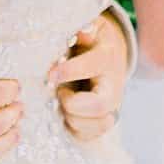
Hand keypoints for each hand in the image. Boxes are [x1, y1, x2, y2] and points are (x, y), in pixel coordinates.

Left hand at [48, 14, 126, 142]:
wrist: (107, 54)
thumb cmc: (88, 40)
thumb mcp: (88, 27)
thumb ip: (85, 29)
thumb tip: (82, 31)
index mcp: (106, 56)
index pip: (94, 65)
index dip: (71, 71)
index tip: (50, 74)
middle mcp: (113, 84)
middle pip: (101, 105)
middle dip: (73, 104)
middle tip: (59, 94)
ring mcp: (111, 106)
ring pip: (98, 124)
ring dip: (73, 117)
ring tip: (61, 102)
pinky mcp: (101, 121)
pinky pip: (91, 135)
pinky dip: (75, 128)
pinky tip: (65, 114)